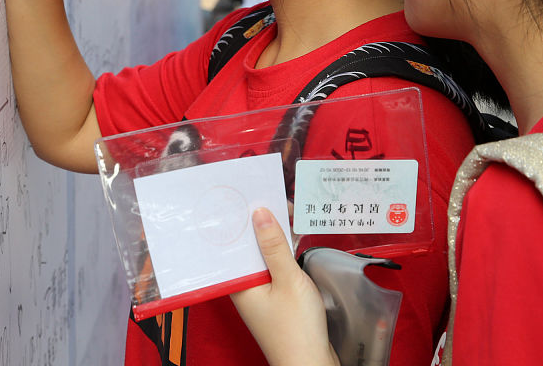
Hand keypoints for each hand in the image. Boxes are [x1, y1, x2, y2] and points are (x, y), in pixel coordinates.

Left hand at [231, 208, 338, 365]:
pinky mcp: (272, 300)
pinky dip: (279, 254)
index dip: (239, 217)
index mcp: (238, 283)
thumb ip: (274, 246)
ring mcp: (257, 294)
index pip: (232, 242)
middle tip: (271, 198)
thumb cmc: (296, 329)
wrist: (310, 365)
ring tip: (282, 210)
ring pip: (260, 257)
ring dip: (270, 237)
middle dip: (256, 223)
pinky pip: (271, 269)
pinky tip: (289, 240)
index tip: (248, 194)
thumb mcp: (288, 280)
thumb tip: (259, 213)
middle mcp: (243, 287)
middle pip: (246, 247)